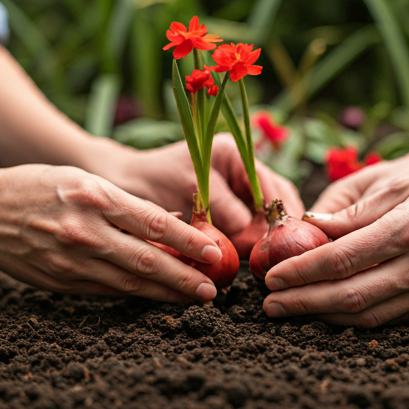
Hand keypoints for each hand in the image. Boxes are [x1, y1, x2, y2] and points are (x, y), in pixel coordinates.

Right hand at [0, 165, 223, 301]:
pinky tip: (156, 297)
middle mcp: (86, 231)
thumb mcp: (88, 181)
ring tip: (192, 299)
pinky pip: (107, 291)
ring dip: (165, 294)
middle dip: (184, 278)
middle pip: (147, 260)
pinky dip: (136, 294)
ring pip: (130, 283)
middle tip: (212, 290)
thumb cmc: (41, 187)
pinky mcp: (61, 283)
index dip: (189, 241)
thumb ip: (130, 205)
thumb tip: (173, 223)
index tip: (213, 253)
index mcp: (97, 197)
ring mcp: (71, 261)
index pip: (155, 224)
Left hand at [93, 133, 303, 236]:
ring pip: (264, 212)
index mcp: (235, 153)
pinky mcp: (228, 205)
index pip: (269, 184)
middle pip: (275, 197)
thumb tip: (254, 238)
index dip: (274, 213)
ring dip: (267, 233)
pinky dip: (253, 237)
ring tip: (270, 255)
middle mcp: (241, 168)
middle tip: (280, 251)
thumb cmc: (156, 180)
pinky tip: (254, 253)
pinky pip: (249, 222)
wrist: (128, 184)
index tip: (277, 239)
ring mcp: (236, 187)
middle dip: (277, 224)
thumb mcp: (193, 191)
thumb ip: (226, 210)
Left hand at [263, 158, 408, 325]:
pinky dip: (354, 319)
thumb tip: (310, 226)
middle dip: (302, 303)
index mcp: (408, 230)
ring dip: (323, 317)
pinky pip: (389, 319)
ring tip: (291, 311)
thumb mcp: (400, 185)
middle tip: (269, 305)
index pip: (340, 259)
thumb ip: (354, 213)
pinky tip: (329, 312)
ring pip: (367, 316)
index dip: (301, 271)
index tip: (272, 276)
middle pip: (349, 296)